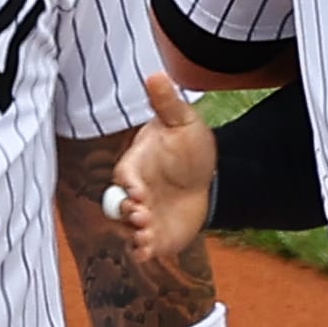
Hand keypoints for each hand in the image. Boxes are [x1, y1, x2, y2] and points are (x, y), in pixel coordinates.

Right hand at [113, 73, 217, 262]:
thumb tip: (156, 74)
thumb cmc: (188, 146)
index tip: (136, 190)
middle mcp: (134, 193)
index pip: (124, 176)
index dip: (128, 184)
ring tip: (145, 236)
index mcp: (135, 167)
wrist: (207, 176)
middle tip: (141, 214)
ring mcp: (142, 215)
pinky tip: (148, 252)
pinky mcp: (154, 234)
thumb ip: (167, 103)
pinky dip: (142, 250)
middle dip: (127, 212)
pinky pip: (142, 245)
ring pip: (128, 228)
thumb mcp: (183, 122)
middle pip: (120, 206)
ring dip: (134, 234)